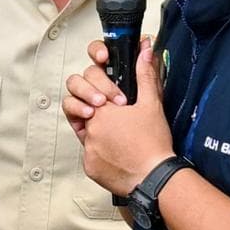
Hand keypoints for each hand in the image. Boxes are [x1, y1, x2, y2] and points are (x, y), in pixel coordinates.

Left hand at [73, 40, 177, 195]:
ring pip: (82, 129)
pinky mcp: (90, 166)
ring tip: (113, 130)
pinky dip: (101, 150)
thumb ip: (145, 75)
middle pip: (75, 103)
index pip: (89, 83)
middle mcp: (90, 129)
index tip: (115, 96)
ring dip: (95, 126)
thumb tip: (144, 51)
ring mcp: (88, 149)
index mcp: (102, 111)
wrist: (154, 178)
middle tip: (105, 107)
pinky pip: (89, 152)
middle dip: (88, 100)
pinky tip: (118, 151)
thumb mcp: (152, 104)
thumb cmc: (154, 144)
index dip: (102, 85)